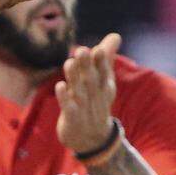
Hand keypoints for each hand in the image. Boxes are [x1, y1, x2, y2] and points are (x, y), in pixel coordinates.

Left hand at [56, 33, 121, 152]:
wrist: (93, 139)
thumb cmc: (96, 102)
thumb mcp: (103, 81)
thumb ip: (106, 58)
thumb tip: (115, 35)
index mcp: (104, 86)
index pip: (104, 73)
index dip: (101, 62)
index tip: (98, 49)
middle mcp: (95, 96)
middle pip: (91, 80)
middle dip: (87, 66)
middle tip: (81, 49)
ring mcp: (84, 108)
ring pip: (79, 92)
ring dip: (74, 78)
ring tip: (69, 62)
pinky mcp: (72, 119)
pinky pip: (69, 108)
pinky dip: (65, 98)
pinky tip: (60, 86)